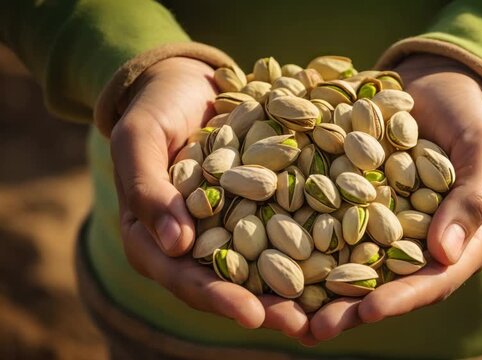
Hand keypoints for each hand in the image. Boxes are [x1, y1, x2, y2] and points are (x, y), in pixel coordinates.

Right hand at [110, 57, 307, 336]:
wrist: (186, 84)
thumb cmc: (154, 109)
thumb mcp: (139, 140)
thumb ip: (146, 188)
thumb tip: (173, 245)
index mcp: (155, 237)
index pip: (184, 277)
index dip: (218, 297)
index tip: (252, 314)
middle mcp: (195, 241)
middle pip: (229, 283)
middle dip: (264, 307)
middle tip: (301, 326)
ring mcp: (229, 225)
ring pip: (259, 265)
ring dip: (291, 289)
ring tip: (327, 310)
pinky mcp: (258, 206)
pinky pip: (282, 228)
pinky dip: (307, 244)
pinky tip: (339, 257)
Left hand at [303, 54, 481, 343]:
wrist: (431, 87)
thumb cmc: (465, 116)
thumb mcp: (480, 150)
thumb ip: (472, 198)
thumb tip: (447, 254)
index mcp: (456, 243)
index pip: (430, 281)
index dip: (400, 299)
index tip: (368, 312)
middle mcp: (415, 244)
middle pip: (383, 286)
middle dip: (349, 310)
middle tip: (314, 331)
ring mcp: (379, 227)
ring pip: (348, 265)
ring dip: (317, 291)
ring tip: (283, 311)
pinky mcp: (350, 205)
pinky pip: (325, 227)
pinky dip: (299, 244)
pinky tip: (266, 257)